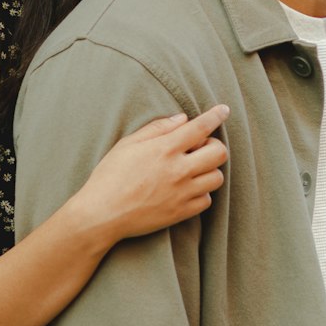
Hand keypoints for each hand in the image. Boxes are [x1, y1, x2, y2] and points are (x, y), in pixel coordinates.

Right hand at [76, 105, 229, 244]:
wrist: (101, 215)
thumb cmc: (110, 176)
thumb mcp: (128, 144)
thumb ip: (157, 128)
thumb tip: (182, 119)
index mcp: (164, 149)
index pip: (201, 127)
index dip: (216, 116)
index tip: (224, 110)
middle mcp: (178, 170)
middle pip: (219, 153)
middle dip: (214, 146)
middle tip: (200, 148)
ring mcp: (182, 193)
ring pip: (217, 178)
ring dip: (209, 170)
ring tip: (192, 170)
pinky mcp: (181, 213)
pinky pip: (207, 200)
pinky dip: (201, 193)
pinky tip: (186, 189)